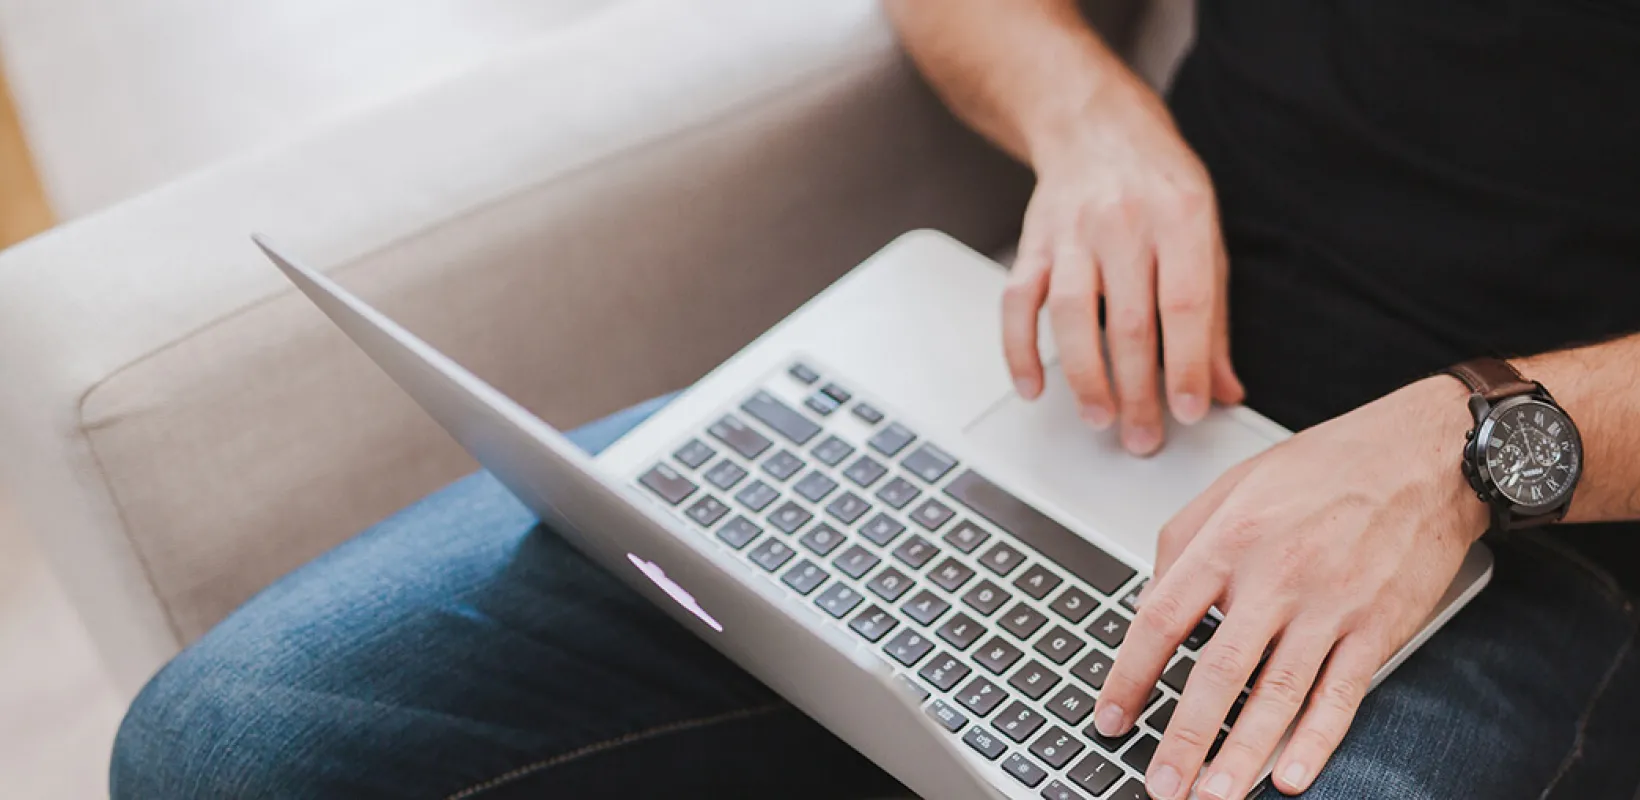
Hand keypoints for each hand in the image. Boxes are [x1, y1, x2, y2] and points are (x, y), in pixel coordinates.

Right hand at [1004, 78, 1242, 454]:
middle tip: (1143, 437)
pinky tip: (1033, 387)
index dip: (1187, 365)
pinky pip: (1018, 303)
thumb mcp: (1206, 235)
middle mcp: (1124, 223)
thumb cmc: (1158, 185)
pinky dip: (1020, 350)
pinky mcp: (1032, 244)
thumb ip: (1214, 316)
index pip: (1185, 304)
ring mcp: (1071, 233)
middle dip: (1137, 390)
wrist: (1096, 128)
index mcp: (1180, 218)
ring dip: (1085, 376)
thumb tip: (1224, 388)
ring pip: (1072, 315)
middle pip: (1128, 321)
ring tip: (1099, 417)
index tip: (1192, 411)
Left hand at [1092, 377, 1489, 798]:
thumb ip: (1183, 540)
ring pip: (1277, 695)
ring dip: (1241, 754)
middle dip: (1182, 737)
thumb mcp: (1235, 483)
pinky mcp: (1378, 627)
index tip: (1111, 714)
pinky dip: (1316, 740)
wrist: (1426, 454)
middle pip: (1217, 670)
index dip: (1129, 673)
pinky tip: (1289, 775)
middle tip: (1158, 783)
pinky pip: (1341, 694)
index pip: (1161, 617)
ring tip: (1213, 796)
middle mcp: (1275, 574)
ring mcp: (1330, 605)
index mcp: (1230, 538)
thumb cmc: (1327, 466)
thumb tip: (1151, 597)